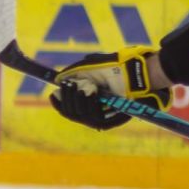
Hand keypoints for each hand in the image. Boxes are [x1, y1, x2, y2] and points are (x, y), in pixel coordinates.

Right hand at [49, 46, 168, 130]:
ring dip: (76, 100)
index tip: (54, 93)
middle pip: (70, 113)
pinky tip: (88, 93)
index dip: (59, 102)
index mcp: (88, 101)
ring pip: (79, 116)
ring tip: (82, 88)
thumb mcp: (88, 66)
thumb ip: (72, 73)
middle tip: (69, 85)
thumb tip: (57, 80)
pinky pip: (91, 118)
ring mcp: (102, 118)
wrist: (134, 72)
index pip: (68, 108)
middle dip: (67, 98)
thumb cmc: (114, 68)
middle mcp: (94, 112)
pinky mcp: (110, 122)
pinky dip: (87, 104)